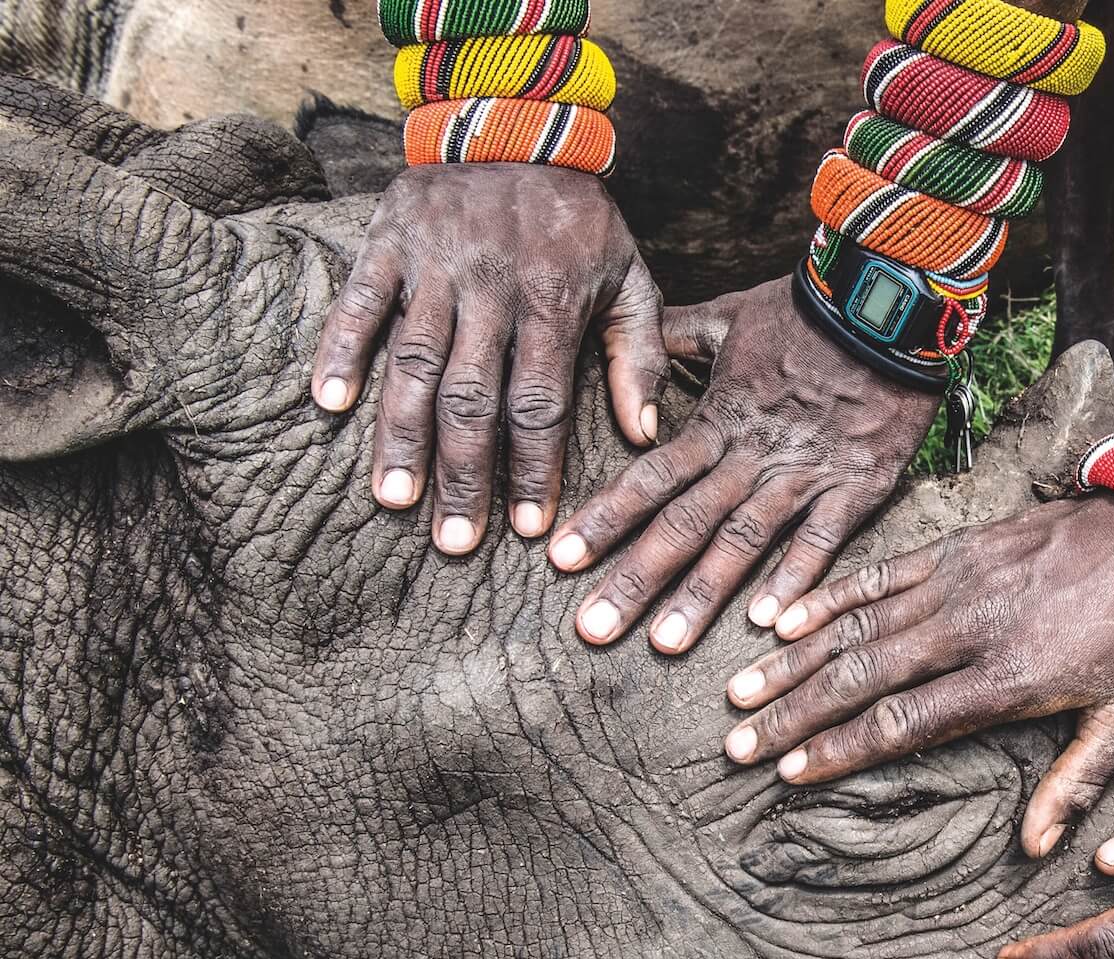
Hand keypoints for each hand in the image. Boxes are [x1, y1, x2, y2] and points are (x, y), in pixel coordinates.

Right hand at [311, 165, 665, 551]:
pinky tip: (330, 405)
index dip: (532, 468)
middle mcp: (491, 286)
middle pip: (473, 398)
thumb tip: (644, 435)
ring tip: (395, 499)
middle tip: (455, 542)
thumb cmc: (579, 218)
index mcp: (553, 301)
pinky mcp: (389, 238)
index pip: (540, 403)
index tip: (528, 529)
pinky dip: (341, 350)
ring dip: (401, 435)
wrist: (519, 121)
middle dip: (465, 475)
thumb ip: (638, 356)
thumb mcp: (630, 276)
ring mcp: (435, 262)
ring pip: (413, 362)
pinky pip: (360, 302)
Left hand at [550, 277, 940, 654]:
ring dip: (702, 595)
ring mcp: (804, 476)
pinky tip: (771, 625)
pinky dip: (796, 579)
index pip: (650, 478)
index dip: (604, 520)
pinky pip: (823, 540)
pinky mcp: (857, 486)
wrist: (886, 304)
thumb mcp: (732, 315)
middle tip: (593, 628)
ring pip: (743, 542)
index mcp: (719, 421)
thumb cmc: (810, 309)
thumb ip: (678, 335)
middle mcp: (752, 457)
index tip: (560, 559)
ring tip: (664, 644)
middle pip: (683, 524)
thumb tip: (636, 339)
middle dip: (635, 578)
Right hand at [721, 495, 1113, 855]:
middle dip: (795, 713)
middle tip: (739, 744)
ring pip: (856, 626)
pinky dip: (827, 598)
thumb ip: (1077, 783)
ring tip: (741, 692)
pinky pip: (878, 575)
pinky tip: (781, 619)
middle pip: (862, 676)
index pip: (905, 721)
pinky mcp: (954, 549)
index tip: (793, 771)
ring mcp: (956, 583)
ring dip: (793, 660)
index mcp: (1008, 677)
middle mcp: (969, 629)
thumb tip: (1035, 849)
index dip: (843, 748)